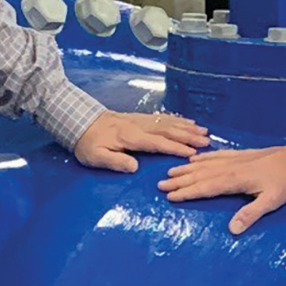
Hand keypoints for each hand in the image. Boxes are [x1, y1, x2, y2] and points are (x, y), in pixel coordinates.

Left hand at [73, 111, 209, 172]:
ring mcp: (140, 120)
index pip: (157, 143)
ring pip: (167, 122)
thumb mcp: (96, 156)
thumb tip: (135, 167)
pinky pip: (162, 118)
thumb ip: (115, 162)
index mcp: (130, 137)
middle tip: (206, 141)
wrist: (79, 121)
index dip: (175, 148)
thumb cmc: (87, 143)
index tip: (192, 153)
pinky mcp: (139, 118)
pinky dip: (176, 120)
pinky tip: (186, 121)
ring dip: (186, 127)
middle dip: (188, 136)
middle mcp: (139, 126)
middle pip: (167, 130)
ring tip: (203, 131)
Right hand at [157, 146, 285, 234]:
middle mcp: (229, 168)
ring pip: (205, 164)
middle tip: (160, 185)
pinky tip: (195, 158)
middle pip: (199, 175)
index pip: (205, 188)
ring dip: (187, 169)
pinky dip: (203, 158)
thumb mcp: (271, 201)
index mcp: (234, 180)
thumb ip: (250, 214)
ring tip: (171, 172)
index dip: (187, 193)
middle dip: (180, 181)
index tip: (170, 196)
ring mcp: (234, 159)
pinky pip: (215, 156)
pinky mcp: (240, 155)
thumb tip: (231, 230)